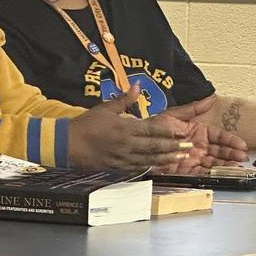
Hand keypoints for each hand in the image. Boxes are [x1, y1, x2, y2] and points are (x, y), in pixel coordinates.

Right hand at [68, 84, 195, 172]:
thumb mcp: (104, 108)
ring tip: (179, 159)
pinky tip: (157, 167)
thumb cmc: (85, 125)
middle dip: (173, 148)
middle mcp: (127, 145)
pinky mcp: (116, 168)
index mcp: (125, 128)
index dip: (169, 133)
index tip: (183, 134)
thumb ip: (123, 99)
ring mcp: (122, 158)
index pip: (152, 131)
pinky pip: (136, 169)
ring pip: (149, 160)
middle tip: (189, 149)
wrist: (67, 144)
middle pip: (155, 147)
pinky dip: (148, 168)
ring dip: (165, 159)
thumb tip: (137, 86)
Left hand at [160, 102, 247, 172]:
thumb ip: (193, 108)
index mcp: (199, 132)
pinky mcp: (187, 170)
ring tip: (238, 166)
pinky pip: (203, 172)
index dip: (231, 140)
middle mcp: (199, 146)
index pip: (220, 136)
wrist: (141, 142)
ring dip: (227, 165)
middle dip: (232, 154)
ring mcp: (194, 158)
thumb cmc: (155, 127)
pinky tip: (223, 174)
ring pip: (215, 162)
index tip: (242, 144)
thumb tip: (210, 98)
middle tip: (242, 157)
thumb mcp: (174, 115)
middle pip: (220, 151)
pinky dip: (214, 174)